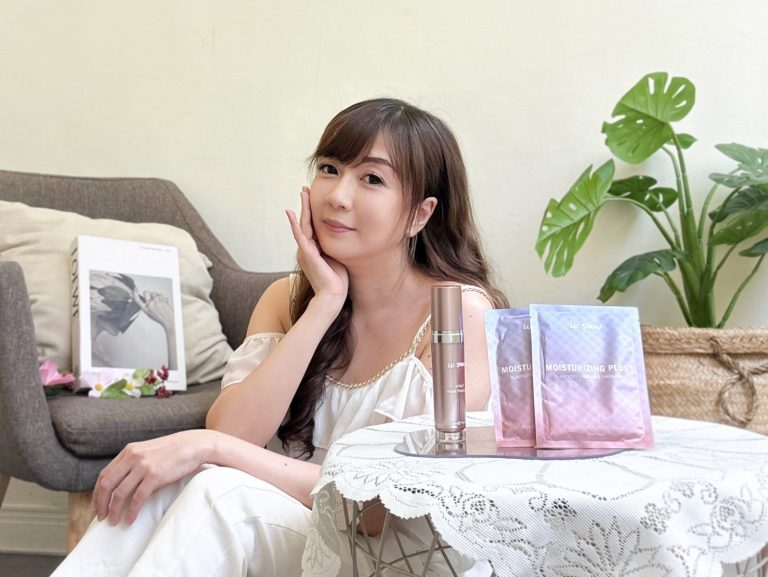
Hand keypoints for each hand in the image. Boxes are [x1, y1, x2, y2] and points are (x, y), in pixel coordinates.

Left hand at [91, 429, 214, 525]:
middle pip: (107, 485)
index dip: (97, 493)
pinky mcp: (154, 476)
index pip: (104, 475)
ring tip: (114, 521)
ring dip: (114, 511)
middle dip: (101, 504)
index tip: (96, 506)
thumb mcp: (148, 451)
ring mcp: (143, 466)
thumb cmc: (173, 451)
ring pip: (119, 493)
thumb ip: (134, 462)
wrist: (194, 445)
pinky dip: (131, 512)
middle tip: (101, 518)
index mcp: (129, 451)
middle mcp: (132, 457)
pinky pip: (137, 498)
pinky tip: (130, 520)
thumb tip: (121, 482)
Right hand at [133, 288, 173, 330]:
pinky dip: (161, 296)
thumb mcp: (149, 314)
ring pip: (154, 293)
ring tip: (159, 302)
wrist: (169, 319)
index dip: (135, 293)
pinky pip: (160, 294)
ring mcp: (156, 301)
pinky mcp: (161, 299)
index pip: (137, 299)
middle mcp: (150, 305)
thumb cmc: (161, 318)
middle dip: (148, 293)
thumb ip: (146, 306)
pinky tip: (163, 302)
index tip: (135, 290)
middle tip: (152, 297)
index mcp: (145, 309)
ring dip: (156, 295)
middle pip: (146, 292)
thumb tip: (144, 300)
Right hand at [286, 186, 348, 307]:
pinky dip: (295, 224)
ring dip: (302, 208)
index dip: (311, 212)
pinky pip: (300, 236)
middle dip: (306, 205)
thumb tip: (342, 236)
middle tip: (305, 189)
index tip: (312, 197)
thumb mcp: (336, 258)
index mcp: (312, 250)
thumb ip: (334, 247)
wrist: (332, 296)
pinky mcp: (307, 254)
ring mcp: (305, 251)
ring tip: (302, 193)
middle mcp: (306, 249)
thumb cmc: (337, 281)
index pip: (311, 226)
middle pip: (305, 222)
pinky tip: (291, 213)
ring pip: (302, 225)